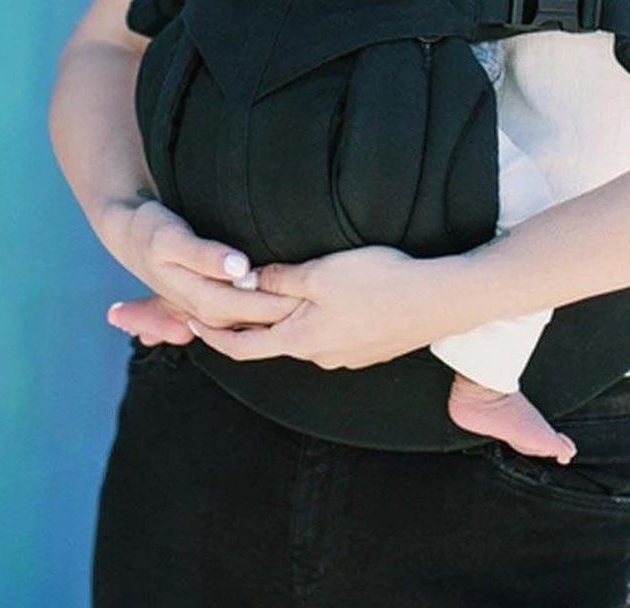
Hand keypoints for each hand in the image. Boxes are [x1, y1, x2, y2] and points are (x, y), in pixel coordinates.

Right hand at [102, 197, 302, 341]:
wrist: (126, 231)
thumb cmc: (151, 231)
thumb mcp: (171, 240)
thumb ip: (205, 255)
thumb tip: (240, 269)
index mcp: (201, 299)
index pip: (252, 306)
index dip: (283, 301)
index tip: (313, 295)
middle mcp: (206, 310)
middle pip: (257, 315)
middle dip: (290, 309)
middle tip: (328, 301)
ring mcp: (207, 306)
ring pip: (252, 317)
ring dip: (282, 312)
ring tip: (319, 303)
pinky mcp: (211, 296)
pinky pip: (244, 309)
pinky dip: (267, 306)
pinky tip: (292, 298)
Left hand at [185, 246, 469, 369]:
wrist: (439, 300)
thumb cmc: (379, 282)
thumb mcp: (321, 273)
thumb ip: (279, 279)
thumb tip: (245, 281)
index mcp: (301, 339)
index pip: (242, 347)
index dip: (212, 336)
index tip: (190, 321)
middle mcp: (320, 356)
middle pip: (271, 342)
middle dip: (246, 324)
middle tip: (226, 302)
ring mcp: (347, 357)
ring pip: (303, 338)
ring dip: (284, 320)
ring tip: (275, 294)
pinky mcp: (370, 349)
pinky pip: (330, 336)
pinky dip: (314, 321)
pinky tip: (324, 300)